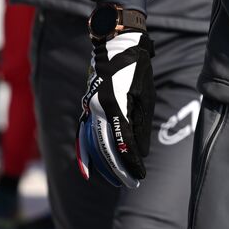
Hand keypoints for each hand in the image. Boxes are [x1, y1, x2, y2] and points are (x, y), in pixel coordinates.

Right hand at [77, 29, 154, 187]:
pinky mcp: (88, 108)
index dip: (131, 162)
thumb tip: (140, 153)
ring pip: (94, 144)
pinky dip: (86, 152)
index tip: (139, 176)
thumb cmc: (136, 69)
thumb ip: (140, 124)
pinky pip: (85, 135)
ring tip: (114, 179)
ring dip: (103, 164)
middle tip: (130, 183)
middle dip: (118, 169)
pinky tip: (89, 167)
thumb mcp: (144, 96)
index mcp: (115, 107)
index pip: (123, 144)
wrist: (116, 45)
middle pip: (107, 148)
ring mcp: (91, 109)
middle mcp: (99, 111)